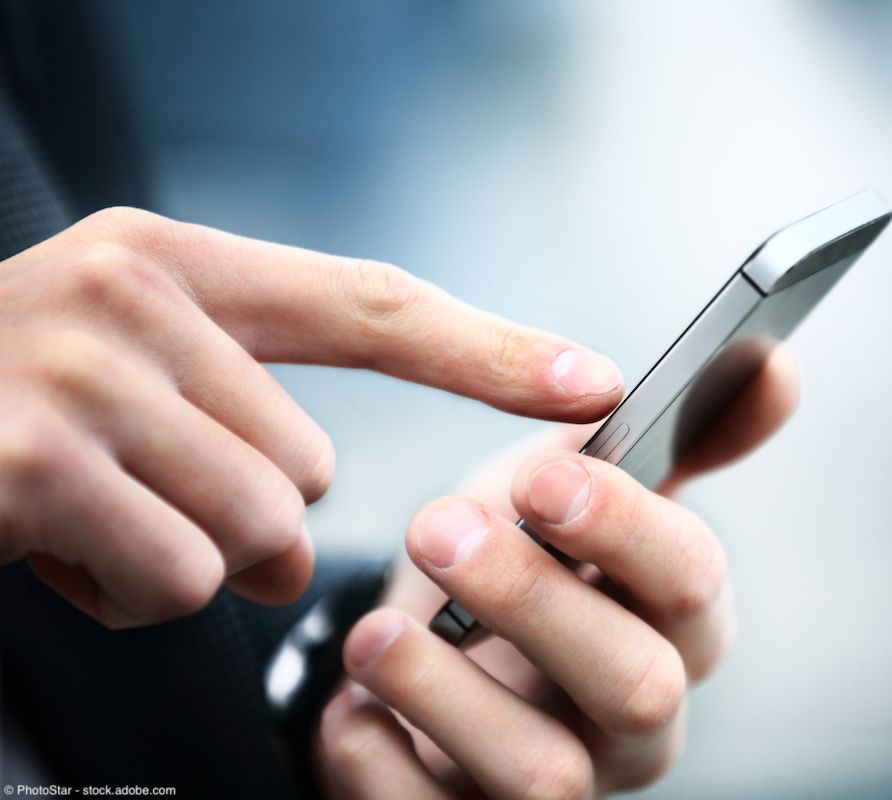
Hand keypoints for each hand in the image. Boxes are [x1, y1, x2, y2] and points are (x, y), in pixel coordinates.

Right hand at [0, 207, 622, 627]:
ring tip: (95, 515)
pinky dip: (129, 594)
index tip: (592, 380)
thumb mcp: (126, 364)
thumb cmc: (4, 403)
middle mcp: (135, 300)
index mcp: (177, 266)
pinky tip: (54, 547)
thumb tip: (320, 514)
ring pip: (255, 531)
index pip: (372, 305)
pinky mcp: (40, 465)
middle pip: (309, 465)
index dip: (492, 349)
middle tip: (143, 489)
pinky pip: (181, 580)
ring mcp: (84, 376)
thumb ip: (241, 404)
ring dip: (188, 557)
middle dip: (245, 512)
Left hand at [318, 348, 799, 798]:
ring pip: (544, 776)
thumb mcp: (586, 485)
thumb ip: (672, 433)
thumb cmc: (527, 561)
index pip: (695, 586)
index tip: (542, 476)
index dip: (626, 530)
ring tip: (376, 633)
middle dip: (536, 602)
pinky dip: (381, 765)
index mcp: (674, 624)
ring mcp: (564, 782)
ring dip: (449, 694)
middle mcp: (637, 719)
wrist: (440, 650)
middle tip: (439, 529)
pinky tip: (352, 710)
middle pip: (636, 685)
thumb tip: (771, 365)